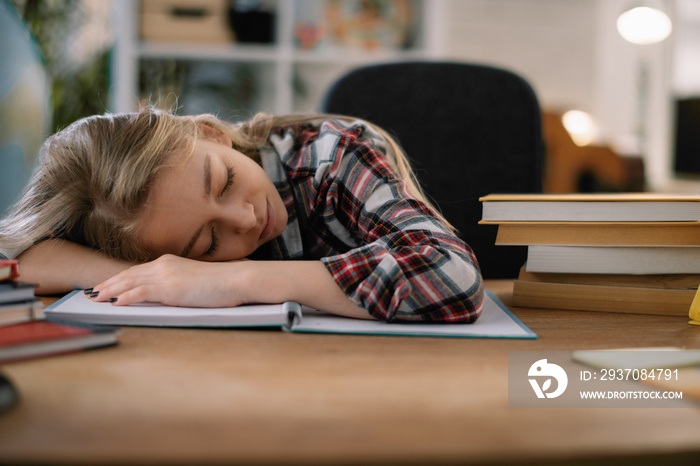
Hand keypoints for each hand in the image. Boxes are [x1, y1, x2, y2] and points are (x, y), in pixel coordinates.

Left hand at [90, 254, 246, 307]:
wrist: (236, 279)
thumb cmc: (223, 282)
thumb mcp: (196, 280)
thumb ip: (179, 283)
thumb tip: (171, 293)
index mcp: (170, 263)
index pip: (138, 270)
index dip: (120, 278)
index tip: (107, 285)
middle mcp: (164, 265)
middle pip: (129, 274)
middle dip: (109, 283)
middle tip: (93, 292)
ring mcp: (166, 276)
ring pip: (130, 282)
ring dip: (110, 290)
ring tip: (95, 298)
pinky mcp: (169, 288)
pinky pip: (140, 292)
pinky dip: (125, 297)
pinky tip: (114, 302)